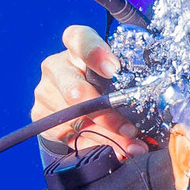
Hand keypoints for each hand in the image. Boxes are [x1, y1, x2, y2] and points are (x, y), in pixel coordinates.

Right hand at [33, 25, 149, 157]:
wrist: (69, 99)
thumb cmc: (99, 79)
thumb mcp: (110, 71)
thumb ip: (124, 78)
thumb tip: (149, 104)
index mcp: (75, 48)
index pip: (79, 39)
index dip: (95, 53)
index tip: (114, 69)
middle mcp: (56, 66)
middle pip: (75, 90)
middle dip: (105, 114)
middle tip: (130, 129)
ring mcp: (45, 92)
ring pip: (77, 120)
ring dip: (108, 136)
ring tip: (133, 146)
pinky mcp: (41, 116)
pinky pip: (70, 136)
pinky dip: (97, 145)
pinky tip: (116, 150)